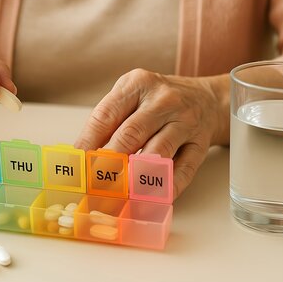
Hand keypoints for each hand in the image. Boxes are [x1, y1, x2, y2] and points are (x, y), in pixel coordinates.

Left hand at [75, 69, 229, 198]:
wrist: (206, 99)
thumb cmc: (157, 102)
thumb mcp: (131, 97)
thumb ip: (108, 122)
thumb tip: (80, 156)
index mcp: (138, 84)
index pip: (106, 115)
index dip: (88, 143)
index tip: (76, 164)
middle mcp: (163, 100)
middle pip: (130, 134)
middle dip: (108, 161)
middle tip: (92, 182)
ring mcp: (185, 121)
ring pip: (157, 153)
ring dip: (134, 176)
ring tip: (117, 192)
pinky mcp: (200, 143)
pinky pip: (183, 170)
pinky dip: (165, 187)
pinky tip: (150, 197)